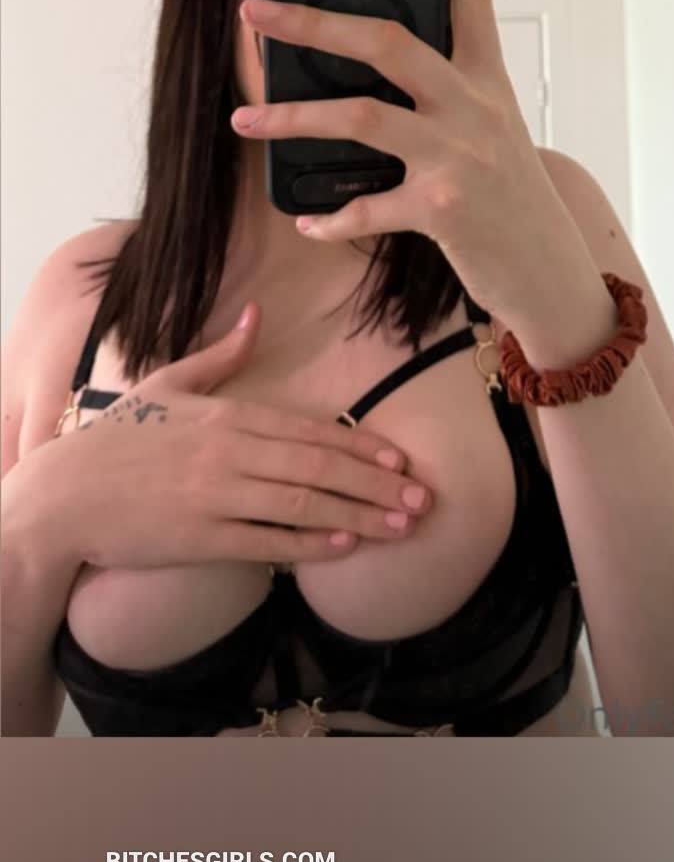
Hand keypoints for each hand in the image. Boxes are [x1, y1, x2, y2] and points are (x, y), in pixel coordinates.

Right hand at [20, 303, 433, 571]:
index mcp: (227, 414)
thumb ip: (219, 354)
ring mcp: (216, 496)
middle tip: (422, 500)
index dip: (361, 446)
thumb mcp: (167, 384)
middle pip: (318, 467)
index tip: (401, 460)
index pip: (310, 430)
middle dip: (377, 484)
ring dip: (359, 516)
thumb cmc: (117, 439)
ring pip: (302, 504)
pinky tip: (343, 547)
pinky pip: (265, 541)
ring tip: (400, 527)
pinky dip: (308, 544)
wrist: (63, 496)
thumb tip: (256, 315)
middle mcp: (229, 453)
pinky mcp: (200, 538)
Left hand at [232, 0, 598, 329]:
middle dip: (313, 21)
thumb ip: (446, 89)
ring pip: (362, 116)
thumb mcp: (490, 126)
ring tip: (245, 120)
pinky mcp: (443, 208)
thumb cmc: (507, 192)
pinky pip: (369, 206)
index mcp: (485, 76)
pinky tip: (308, 217)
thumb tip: (374, 55)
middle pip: (387, 41)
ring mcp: (458, 154)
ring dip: (293, 117)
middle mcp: (473, 105)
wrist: (547, 266)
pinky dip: (334, 214)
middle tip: (256, 10)